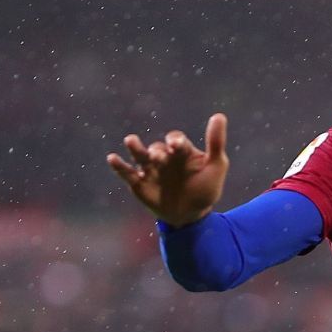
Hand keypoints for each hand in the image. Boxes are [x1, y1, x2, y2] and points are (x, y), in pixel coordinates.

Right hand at [107, 113, 229, 226]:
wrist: (190, 215)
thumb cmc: (205, 189)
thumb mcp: (216, 167)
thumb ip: (216, 143)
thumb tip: (220, 116)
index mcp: (181, 151)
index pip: (176, 139)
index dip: (175, 140)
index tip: (176, 145)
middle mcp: (163, 156)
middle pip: (157, 148)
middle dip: (158, 152)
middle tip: (159, 158)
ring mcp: (149, 169)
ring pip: (139, 154)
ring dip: (135, 147)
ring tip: (131, 141)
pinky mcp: (138, 183)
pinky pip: (126, 172)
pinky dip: (119, 165)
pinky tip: (112, 158)